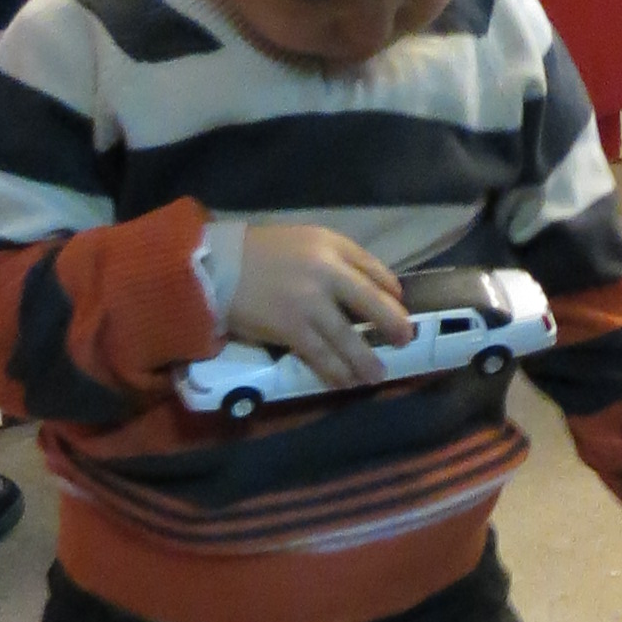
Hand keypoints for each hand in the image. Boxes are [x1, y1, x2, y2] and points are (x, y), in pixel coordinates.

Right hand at [220, 225, 414, 389]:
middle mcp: (327, 272)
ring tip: (376, 375)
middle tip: (404, 340)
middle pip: (372, 303)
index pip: (373, 268)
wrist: (217, 268)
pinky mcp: (293, 329)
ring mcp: (311, 303)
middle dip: (393, 325)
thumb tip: (365, 287)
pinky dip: (336, 372)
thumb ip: (334, 258)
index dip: (390, 290)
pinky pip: (321, 356)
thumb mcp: (303, 239)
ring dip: (365, 361)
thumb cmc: (258, 253)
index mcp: (331, 245)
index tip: (397, 304)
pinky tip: (345, 382)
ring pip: (349, 338)